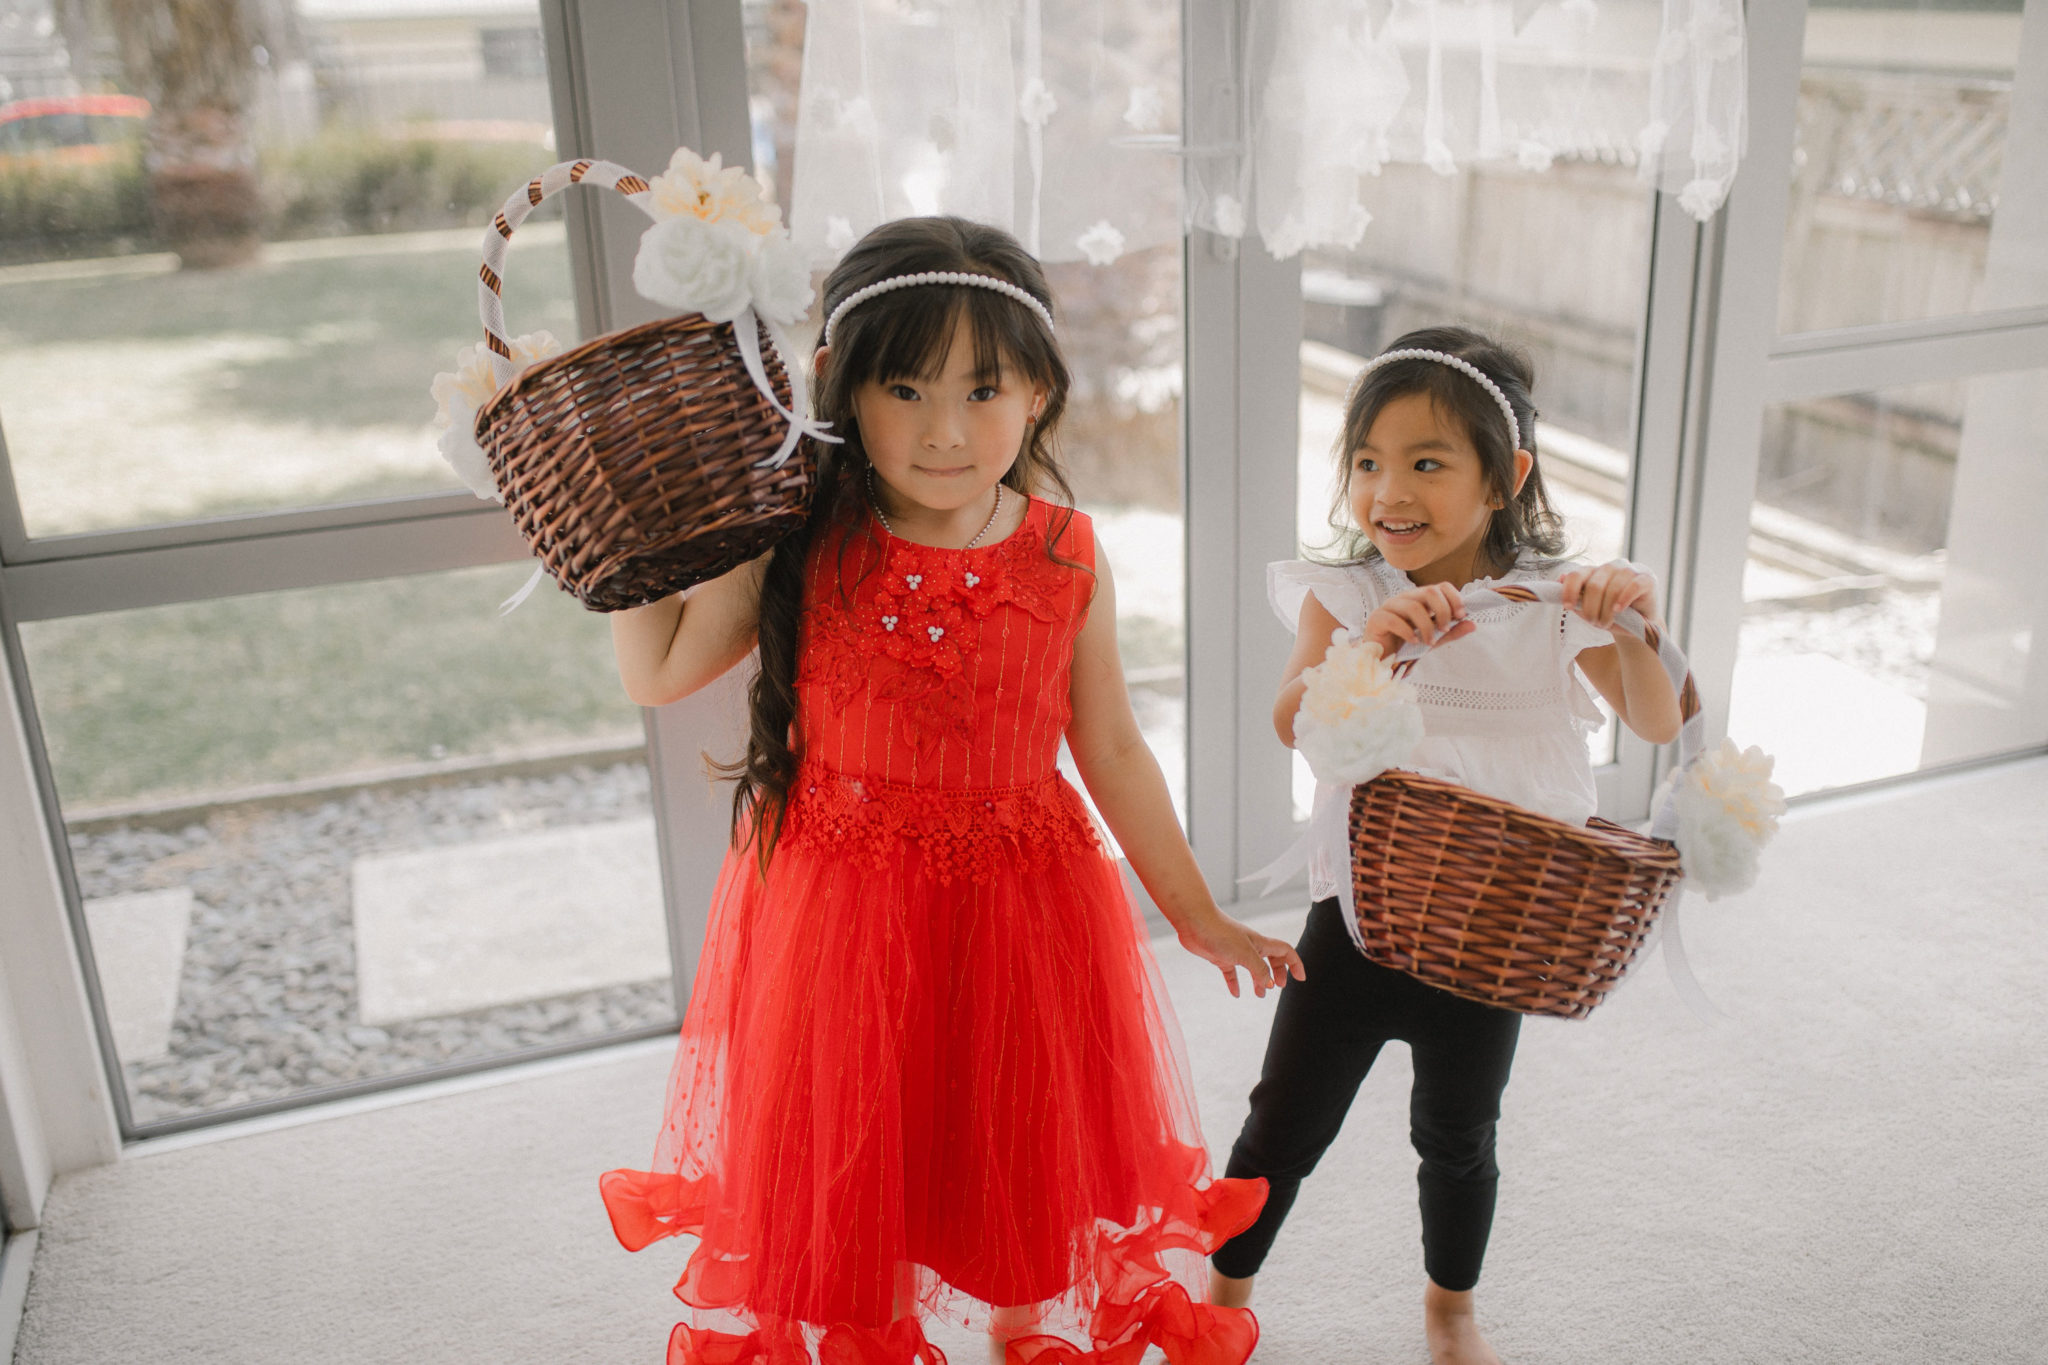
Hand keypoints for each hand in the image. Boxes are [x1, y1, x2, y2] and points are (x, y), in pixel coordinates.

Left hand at [1176, 910, 1306, 998]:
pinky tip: (1236, 994)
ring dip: (1258, 980)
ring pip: (1252, 967)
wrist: (1195, 921)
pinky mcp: (1220, 956)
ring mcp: (1235, 951)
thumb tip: (1269, 985)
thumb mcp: (1246, 954)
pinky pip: (1231, 972)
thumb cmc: (1221, 933)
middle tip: (1278, 986)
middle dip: (1278, 972)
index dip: (1295, 964)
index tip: (1300, 978)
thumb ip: (1259, 970)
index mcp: (1260, 943)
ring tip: (1260, 994)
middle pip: (1271, 959)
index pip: (1285, 951)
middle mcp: (1250, 946)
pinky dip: (1235, 983)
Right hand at [1362, 583, 1474, 659]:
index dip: (1454, 598)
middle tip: (1445, 629)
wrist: (1381, 660)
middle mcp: (1405, 598)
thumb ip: (1451, 632)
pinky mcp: (1377, 619)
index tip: (1461, 615)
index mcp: (1419, 599)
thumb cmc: (1405, 646)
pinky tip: (1413, 642)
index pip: (1441, 587)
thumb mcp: (1433, 639)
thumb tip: (1473, 624)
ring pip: (1414, 606)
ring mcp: (1389, 607)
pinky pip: (1394, 620)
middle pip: (1429, 591)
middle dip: (1443, 611)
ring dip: (1427, 626)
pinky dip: (1408, 632)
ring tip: (1429, 642)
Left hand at [1560, 560, 1659, 634]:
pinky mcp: (1647, 579)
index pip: (1577, 574)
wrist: (1640, 627)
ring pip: (1613, 588)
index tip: (1567, 607)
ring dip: (1607, 611)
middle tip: (1594, 623)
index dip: (1569, 590)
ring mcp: (1630, 571)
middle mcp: (1611, 567)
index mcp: (1594, 572)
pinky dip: (1623, 599)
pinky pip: (1633, 586)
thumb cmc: (1612, 617)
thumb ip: (1576, 598)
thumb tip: (1559, 581)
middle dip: (1591, 608)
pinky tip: (1618, 610)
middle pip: (1594, 585)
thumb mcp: (1590, 611)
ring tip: (1606, 623)